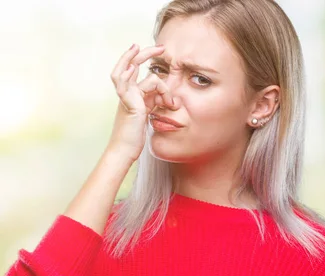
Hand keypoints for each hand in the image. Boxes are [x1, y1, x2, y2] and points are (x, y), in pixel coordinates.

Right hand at [106, 43, 174, 161]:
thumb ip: (155, 103)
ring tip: (161, 63)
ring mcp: (125, 97)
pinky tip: (135, 70)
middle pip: (129, 64)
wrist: (124, 150)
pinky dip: (130, 76)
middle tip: (161, 47)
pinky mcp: (128, 104)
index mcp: (131, 94)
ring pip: (131, 71)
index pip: (134, 69)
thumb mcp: (149, 114)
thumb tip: (170, 99)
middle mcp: (126, 93)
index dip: (143, 58)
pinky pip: (126, 85)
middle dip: (144, 53)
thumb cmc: (135, 136)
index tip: (158, 51)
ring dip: (152, 72)